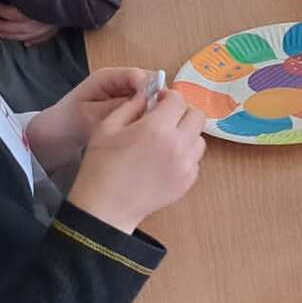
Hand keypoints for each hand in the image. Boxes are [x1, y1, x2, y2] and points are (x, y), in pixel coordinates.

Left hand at [0, 1, 59, 44]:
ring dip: (12, 36)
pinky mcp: (56, 29)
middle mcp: (41, 21)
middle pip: (18, 27)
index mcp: (36, 9)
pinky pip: (43, 38)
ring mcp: (49, 27)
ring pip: (27, 36)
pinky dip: (33, 41)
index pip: (15, 14)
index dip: (3, 11)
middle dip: (3, 27)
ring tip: (1, 34)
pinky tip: (26, 43)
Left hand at [29, 65, 156, 165]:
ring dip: (153, 111)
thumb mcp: (91, 115)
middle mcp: (120, 82)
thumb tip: (145, 99)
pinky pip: (146, 109)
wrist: (58, 135)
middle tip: (155, 122)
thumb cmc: (69, 122)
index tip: (156, 108)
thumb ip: (117, 106)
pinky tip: (143, 131)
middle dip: (155, 101)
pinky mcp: (129, 106)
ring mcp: (126, 94)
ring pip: (151, 98)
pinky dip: (148, 119)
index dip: (151, 89)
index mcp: (108, 77)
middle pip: (150, 84)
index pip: (139, 75)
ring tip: (148, 128)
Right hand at [67, 89, 206, 234]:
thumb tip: (147, 95)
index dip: (167, 97)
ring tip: (167, 140)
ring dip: (186, 134)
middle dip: (181, 112)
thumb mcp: (107, 127)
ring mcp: (186, 165)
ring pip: (199, 138)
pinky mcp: (188, 181)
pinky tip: (166, 159)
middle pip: (196, 116)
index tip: (157, 102)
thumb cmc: (101, 167)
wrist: (106, 207)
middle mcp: (178, 145)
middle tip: (165, 119)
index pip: (178, 99)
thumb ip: (131, 106)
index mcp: (157, 128)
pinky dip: (185, 155)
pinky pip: (195, 159)